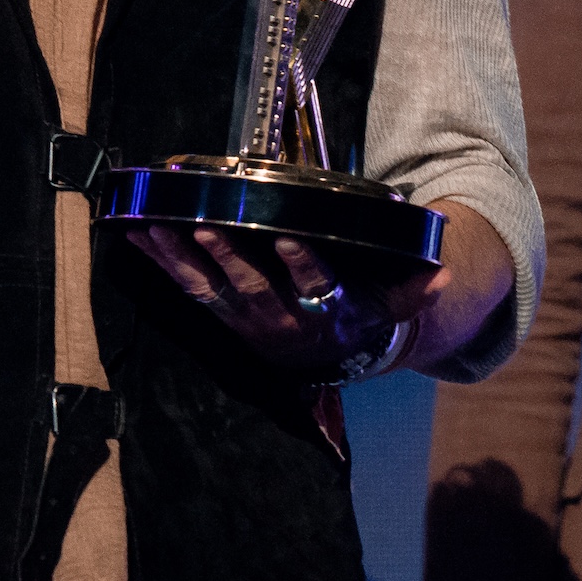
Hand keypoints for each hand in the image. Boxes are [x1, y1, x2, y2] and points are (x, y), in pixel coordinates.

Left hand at [126, 223, 442, 372]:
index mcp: (321, 309)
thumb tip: (444, 274)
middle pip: (250, 285)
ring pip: (208, 285)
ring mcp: (242, 315)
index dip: (300, 263)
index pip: (313, 284)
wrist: (319, 354)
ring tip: (158, 227)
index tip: (288, 237)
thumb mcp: (385, 305)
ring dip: (180, 256)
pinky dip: (159, 259)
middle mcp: (277, 316)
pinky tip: (137, 232)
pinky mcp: (217, 310)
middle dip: (226, 256)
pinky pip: (183, 284)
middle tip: (205, 226)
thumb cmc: (351, 311)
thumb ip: (411, 288)